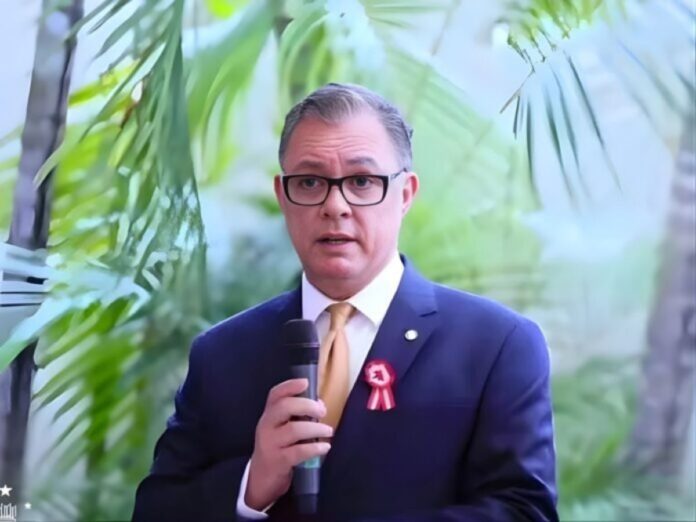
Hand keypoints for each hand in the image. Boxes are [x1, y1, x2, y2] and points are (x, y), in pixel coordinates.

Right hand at [245, 378, 332, 510]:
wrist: (261, 478)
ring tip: (328, 431)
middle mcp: (266, 426)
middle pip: (284, 407)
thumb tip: (320, 405)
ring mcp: (270, 443)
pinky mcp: (278, 461)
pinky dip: (315, 448)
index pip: (275, 395)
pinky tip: (325, 447)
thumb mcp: (281, 428)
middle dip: (307, 405)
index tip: (305, 382)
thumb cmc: (277, 447)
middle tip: (321, 412)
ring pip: (294, 429)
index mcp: (268, 415)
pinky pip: (299, 451)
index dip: (290, 386)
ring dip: (315, 429)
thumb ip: (298, 415)